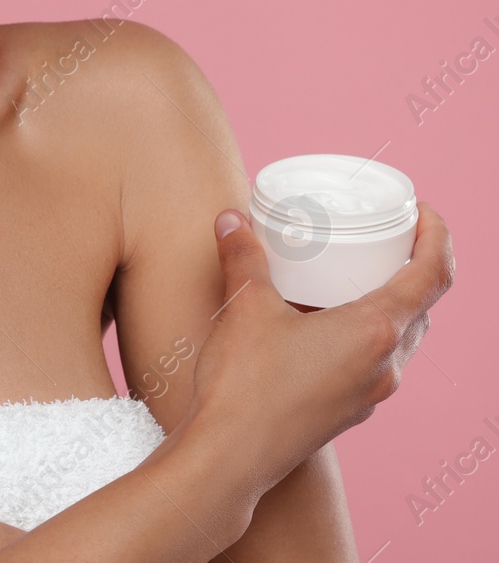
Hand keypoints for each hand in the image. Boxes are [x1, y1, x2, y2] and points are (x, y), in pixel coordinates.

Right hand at [184, 201, 453, 493]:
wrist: (232, 457)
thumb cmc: (246, 384)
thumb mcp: (245, 307)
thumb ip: (244, 258)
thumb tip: (231, 220)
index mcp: (376, 331)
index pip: (434, 275)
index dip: (438, 236)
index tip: (421, 212)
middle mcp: (386, 364)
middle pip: (423, 307)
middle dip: (412, 268)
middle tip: (383, 239)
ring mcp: (371, 392)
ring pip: (401, 338)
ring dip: (389, 304)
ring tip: (352, 279)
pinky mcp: (350, 410)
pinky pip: (374, 362)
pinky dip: (364, 334)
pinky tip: (323, 325)